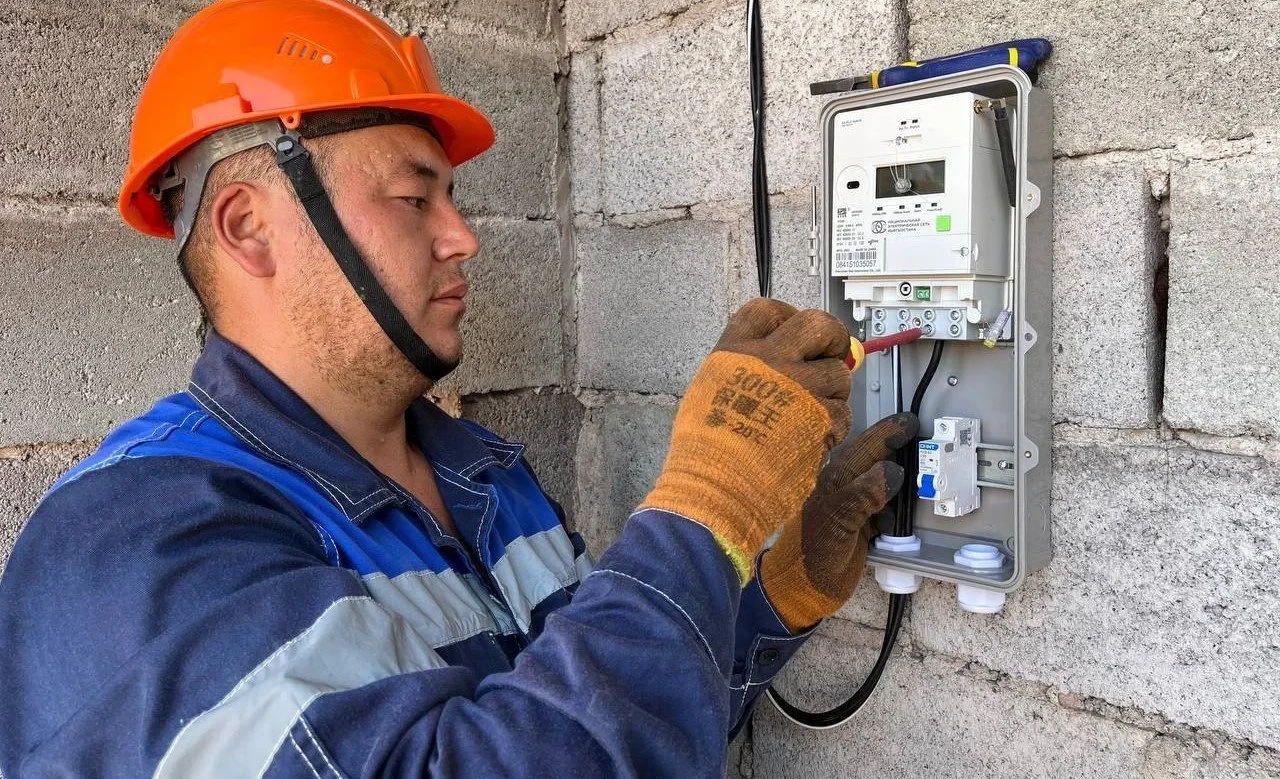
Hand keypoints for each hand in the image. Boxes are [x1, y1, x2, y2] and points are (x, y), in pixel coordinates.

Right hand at [639, 298, 851, 583]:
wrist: (716, 488)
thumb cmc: (706, 452)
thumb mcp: (712, 393)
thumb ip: (750, 370)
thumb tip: (795, 360)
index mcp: (736, 351)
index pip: (768, 311)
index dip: (788, 318)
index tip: (795, 334)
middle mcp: (770, 360)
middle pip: (818, 324)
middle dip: (832, 339)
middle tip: (830, 357)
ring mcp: (799, 386)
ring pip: (839, 374)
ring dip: (833, 394)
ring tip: (810, 418)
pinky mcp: (822, 416)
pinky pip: (842, 413)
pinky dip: (833, 428)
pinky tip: (810, 442)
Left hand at [760, 412, 917, 630]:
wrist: (799, 592)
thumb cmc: (810, 558)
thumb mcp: (835, 526)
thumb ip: (860, 497)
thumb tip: (893, 470)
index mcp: (831, 482)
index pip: (863, 449)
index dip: (886, 433)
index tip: (910, 422)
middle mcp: (841, 490)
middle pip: (872, 460)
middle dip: (895, 446)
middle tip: (922, 434)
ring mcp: (850, 509)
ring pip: (878, 482)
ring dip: (899, 473)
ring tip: (922, 463)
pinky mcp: (858, 528)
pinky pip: (882, 507)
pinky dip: (897, 503)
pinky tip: (910, 501)